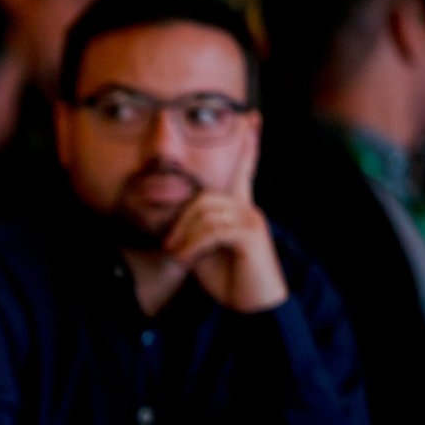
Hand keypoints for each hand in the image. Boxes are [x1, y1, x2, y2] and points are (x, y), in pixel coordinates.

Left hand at [163, 136, 287, 312]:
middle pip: (203, 197)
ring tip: (179, 258)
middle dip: (181, 222)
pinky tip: (189, 261)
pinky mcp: (250, 235)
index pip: (243, 170)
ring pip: (204, 212)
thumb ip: (194, 231)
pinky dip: (194, 245)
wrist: (253, 307)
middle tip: (171, 248)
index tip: (251, 117)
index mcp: (238, 209)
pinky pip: (213, 229)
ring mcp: (251, 220)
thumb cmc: (228, 281)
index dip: (248, 144)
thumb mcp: (204, 252)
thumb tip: (175, 225)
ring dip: (184, 237)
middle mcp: (248, 209)